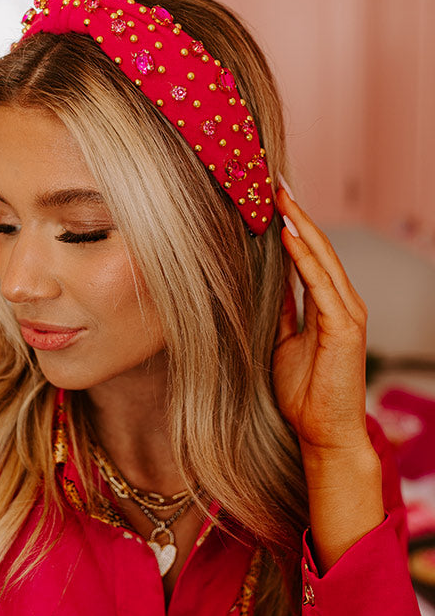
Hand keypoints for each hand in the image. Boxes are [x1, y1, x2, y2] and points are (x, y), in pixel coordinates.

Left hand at [272, 187, 369, 454]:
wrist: (324, 434)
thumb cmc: (305, 394)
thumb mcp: (284, 343)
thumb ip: (282, 312)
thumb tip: (267, 282)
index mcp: (330, 305)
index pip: (311, 255)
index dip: (294, 225)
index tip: (272, 197)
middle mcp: (343, 303)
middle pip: (319, 248)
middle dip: (297, 213)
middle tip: (274, 181)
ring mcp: (348, 313)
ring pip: (323, 259)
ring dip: (301, 225)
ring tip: (279, 196)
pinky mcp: (345, 327)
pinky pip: (321, 284)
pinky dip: (304, 257)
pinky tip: (288, 234)